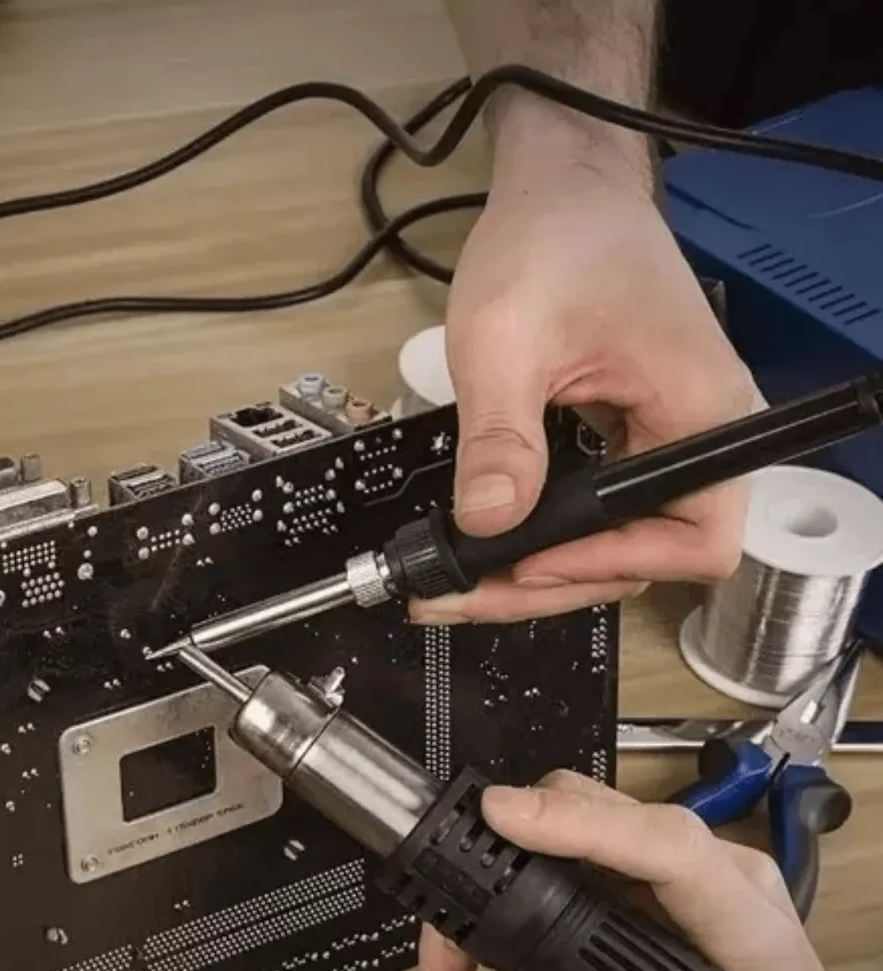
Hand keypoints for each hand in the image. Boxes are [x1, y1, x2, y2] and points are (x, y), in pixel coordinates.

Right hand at [415, 770, 875, 970]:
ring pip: (584, 812)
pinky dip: (526, 865)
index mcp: (746, 928)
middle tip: (447, 936)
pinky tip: (494, 919)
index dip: (579, 823)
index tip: (501, 816)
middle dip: (508, 848)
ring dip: (506, 856)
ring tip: (456, 949)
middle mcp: (722, 870)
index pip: (668, 846)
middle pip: (606, 810)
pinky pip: (585, 836)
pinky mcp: (661, 862)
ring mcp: (695, 857)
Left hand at [416, 161, 758, 625]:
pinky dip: (538, 533)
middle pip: (644, 555)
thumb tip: (487, 524)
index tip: (528, 560)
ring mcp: (663, 439)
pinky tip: (485, 541)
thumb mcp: (506, 341)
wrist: (560, 190)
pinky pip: (593, 509)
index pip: (696, 540)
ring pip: (612, 540)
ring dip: (536, 568)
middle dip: (550, 581)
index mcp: (702, 414)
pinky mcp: (627, 438)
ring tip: (458, 578)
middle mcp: (697, 437)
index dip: (613, 564)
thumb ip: (500, 438)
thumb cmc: (554, 239)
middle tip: (462, 591)